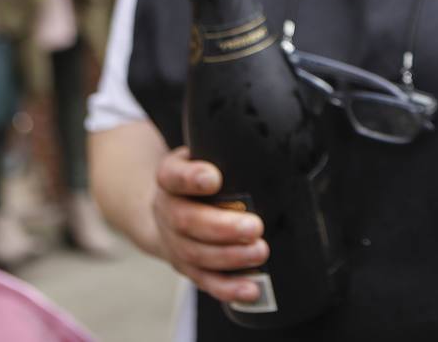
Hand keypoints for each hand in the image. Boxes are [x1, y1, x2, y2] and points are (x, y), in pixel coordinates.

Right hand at [152, 147, 268, 304]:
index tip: (213, 178)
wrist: (168, 206)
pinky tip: (250, 288)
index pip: (174, 175)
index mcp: (170, 178)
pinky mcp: (185, 266)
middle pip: (186, 221)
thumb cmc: (199, 176)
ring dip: (229, 257)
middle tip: (254, 226)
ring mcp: (173, 241)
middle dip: (221, 227)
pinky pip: (204, 280)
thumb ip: (227, 153)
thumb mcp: (205, 155)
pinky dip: (227, 287)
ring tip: (259, 252)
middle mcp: (166, 210)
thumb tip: (271, 148)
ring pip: (195, 254)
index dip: (191, 178)